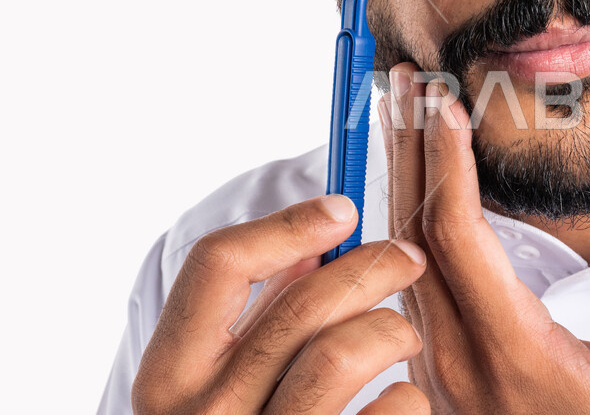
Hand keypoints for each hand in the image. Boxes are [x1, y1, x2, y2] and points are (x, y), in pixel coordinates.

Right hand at [132, 195, 430, 413]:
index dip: (287, 222)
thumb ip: (257, 318)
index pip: (216, 266)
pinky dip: (410, 398)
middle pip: (304, 301)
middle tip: (408, 256)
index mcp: (168, 383)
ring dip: (394, 327)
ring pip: (351, 349)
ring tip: (403, 334)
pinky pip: (393, 410)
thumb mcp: (224, 385)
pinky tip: (404, 399)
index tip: (342, 206)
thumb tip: (315, 237)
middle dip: (372, 263)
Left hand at [380, 63, 589, 414]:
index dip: (448, 163)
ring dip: (401, 176)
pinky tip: (409, 184)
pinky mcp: (431, 361)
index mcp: (508, 351)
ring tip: (401, 112)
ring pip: (398, 250)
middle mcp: (453, 353)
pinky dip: (403, 215)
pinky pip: (403, 274)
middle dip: (410, 148)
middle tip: (405, 79)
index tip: (444, 103)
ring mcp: (433, 359)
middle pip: (413, 230)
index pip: (459, 237)